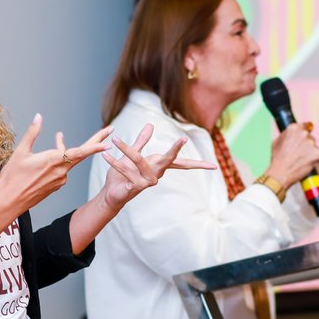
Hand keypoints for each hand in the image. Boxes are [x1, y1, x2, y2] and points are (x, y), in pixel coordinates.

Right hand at [0, 113, 111, 212]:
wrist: (8, 202)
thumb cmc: (12, 177)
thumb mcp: (20, 152)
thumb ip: (32, 133)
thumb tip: (38, 117)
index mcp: (53, 161)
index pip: (79, 152)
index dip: (95, 147)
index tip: (108, 142)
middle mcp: (60, 172)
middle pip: (82, 154)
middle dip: (96, 142)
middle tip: (110, 131)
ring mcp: (59, 180)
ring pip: (68, 161)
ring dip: (65, 150)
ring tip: (59, 136)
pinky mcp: (55, 186)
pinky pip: (62, 169)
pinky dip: (59, 160)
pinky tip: (48, 157)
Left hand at [98, 123, 215, 209]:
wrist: (111, 194)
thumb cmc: (123, 175)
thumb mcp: (132, 155)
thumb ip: (141, 141)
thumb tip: (150, 124)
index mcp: (157, 166)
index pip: (179, 162)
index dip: (197, 164)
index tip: (214, 166)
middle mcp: (156, 175)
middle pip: (168, 161)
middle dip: (175, 150)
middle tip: (183, 139)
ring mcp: (146, 183)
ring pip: (140, 161)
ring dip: (127, 150)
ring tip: (116, 139)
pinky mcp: (134, 188)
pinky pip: (125, 171)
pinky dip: (114, 163)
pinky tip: (105, 155)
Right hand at [267, 123, 318, 187]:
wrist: (280, 173)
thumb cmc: (276, 159)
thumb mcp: (277, 141)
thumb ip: (287, 135)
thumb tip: (292, 133)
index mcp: (293, 128)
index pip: (305, 125)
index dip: (304, 131)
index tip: (304, 136)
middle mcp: (303, 134)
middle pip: (310, 137)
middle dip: (306, 144)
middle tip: (298, 153)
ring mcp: (311, 144)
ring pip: (314, 146)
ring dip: (310, 152)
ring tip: (299, 160)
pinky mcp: (317, 154)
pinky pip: (317, 155)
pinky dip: (313, 160)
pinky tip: (304, 164)